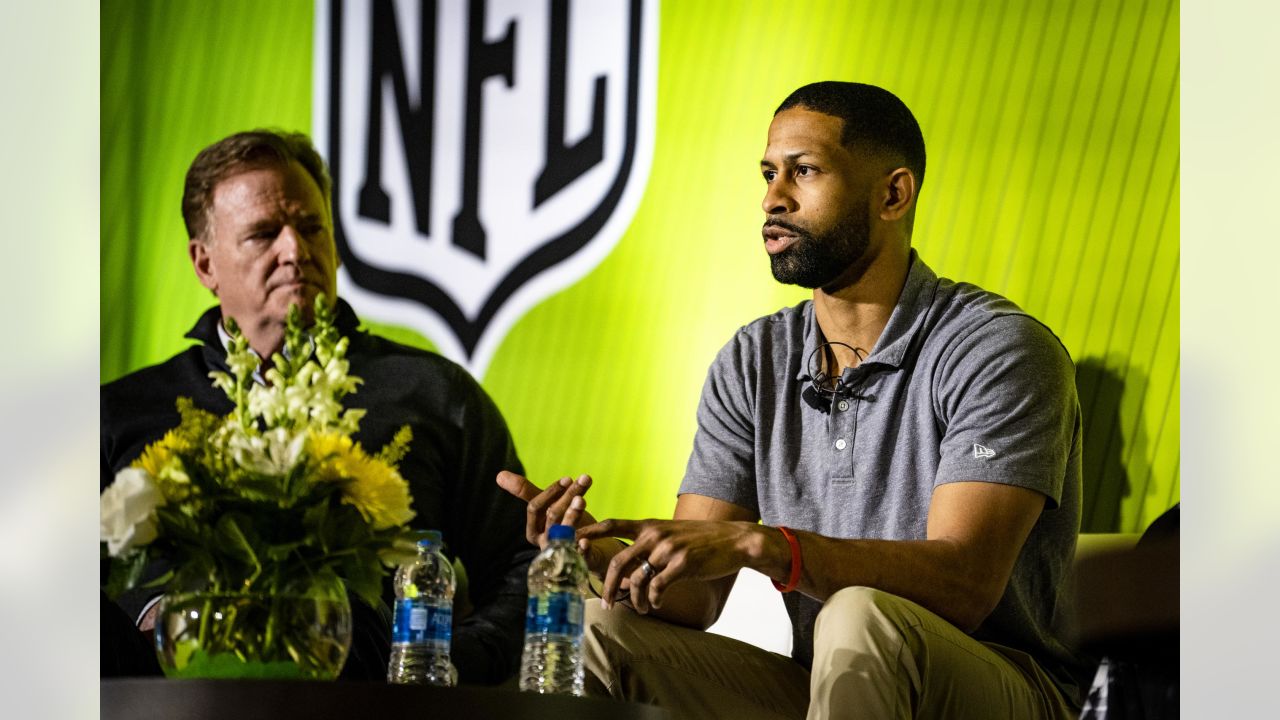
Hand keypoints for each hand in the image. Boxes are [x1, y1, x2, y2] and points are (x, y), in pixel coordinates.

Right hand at [496, 470, 596, 549]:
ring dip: (574, 515)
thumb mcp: (548, 506)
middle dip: (567, 497)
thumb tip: (499, 475)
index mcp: (534, 529)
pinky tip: (598, 531)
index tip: (567, 478)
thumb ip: (527, 493)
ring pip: (565, 533)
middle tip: (584, 480)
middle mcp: (546, 542)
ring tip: (583, 500)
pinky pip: (582, 554)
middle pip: (552, 517)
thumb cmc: (565, 524)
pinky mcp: (580, 561)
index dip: (550, 492)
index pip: (535, 508)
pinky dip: (587, 544)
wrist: (593, 549)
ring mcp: (562, 553)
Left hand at [577, 518, 761, 613]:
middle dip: (608, 586)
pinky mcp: (682, 564)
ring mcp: (668, 549)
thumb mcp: (671, 533)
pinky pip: (657, 588)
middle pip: (618, 561)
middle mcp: (655, 535)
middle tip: (606, 603)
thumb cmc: (699, 540)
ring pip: (637, 580)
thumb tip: (627, 570)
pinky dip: (654, 600)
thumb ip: (648, 544)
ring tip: (642, 610)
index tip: (572, 541)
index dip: (590, 532)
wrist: (732, 541)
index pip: (613, 525)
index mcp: (649, 525)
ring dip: (635, 601)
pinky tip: (658, 604)